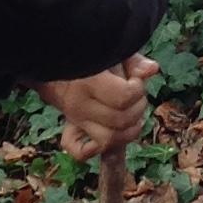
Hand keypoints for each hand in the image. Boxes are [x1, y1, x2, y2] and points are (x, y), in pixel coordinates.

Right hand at [40, 55, 159, 159]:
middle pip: (121, 120)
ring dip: (128, 131)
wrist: (51, 58)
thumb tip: (152, 70)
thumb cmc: (86, 52)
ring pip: (108, 141)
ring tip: (132, 113)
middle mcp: (80, 105)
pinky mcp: (72, 128)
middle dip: (138, 107)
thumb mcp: (108, 50)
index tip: (135, 78)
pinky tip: (111, 134)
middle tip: (135, 94)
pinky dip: (96, 150)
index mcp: (88, 83)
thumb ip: (131, 59)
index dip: (137, 88)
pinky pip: (81, 152)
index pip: (123, 97)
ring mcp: (75, 119)